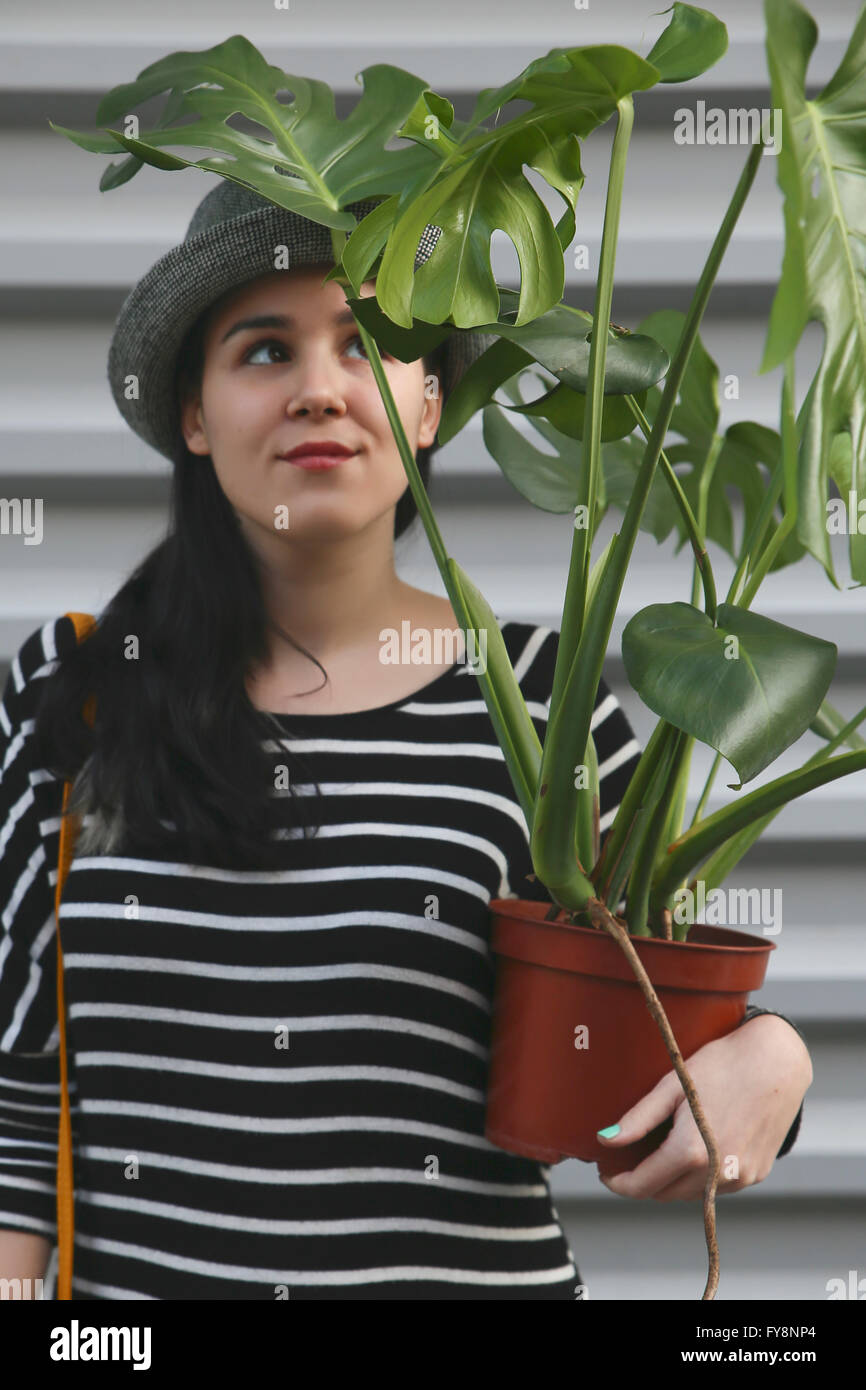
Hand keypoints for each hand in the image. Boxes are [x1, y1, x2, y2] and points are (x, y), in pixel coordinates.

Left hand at [596, 1014, 812, 1200]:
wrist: (777, 1061)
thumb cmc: (721, 1065)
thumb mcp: (672, 1086)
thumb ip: (638, 1119)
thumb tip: (604, 1140)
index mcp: (690, 1153)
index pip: (642, 1186)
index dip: (618, 1183)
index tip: (606, 1171)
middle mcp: (717, 1174)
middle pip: (666, 1193)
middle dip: (644, 1179)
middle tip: (630, 1154)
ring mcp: (740, 1178)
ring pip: (692, 1194)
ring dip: (673, 1180)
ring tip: (663, 1147)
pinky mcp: (757, 1174)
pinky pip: (718, 1186)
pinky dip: (701, 1175)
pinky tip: (698, 1146)